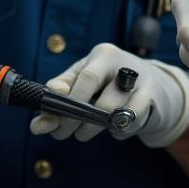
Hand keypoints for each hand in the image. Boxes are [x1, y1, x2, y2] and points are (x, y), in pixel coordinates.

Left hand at [29, 42, 188, 146]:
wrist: (149, 82)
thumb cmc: (105, 81)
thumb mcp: (81, 80)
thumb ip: (58, 98)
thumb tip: (37, 126)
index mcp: (103, 54)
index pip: (85, 78)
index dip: (67, 102)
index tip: (52, 118)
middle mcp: (124, 64)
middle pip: (101, 99)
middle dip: (77, 120)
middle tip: (63, 132)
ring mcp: (141, 82)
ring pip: (114, 114)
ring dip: (92, 128)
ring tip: (82, 133)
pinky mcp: (151, 98)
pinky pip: (131, 121)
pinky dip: (117, 130)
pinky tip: (110, 129)